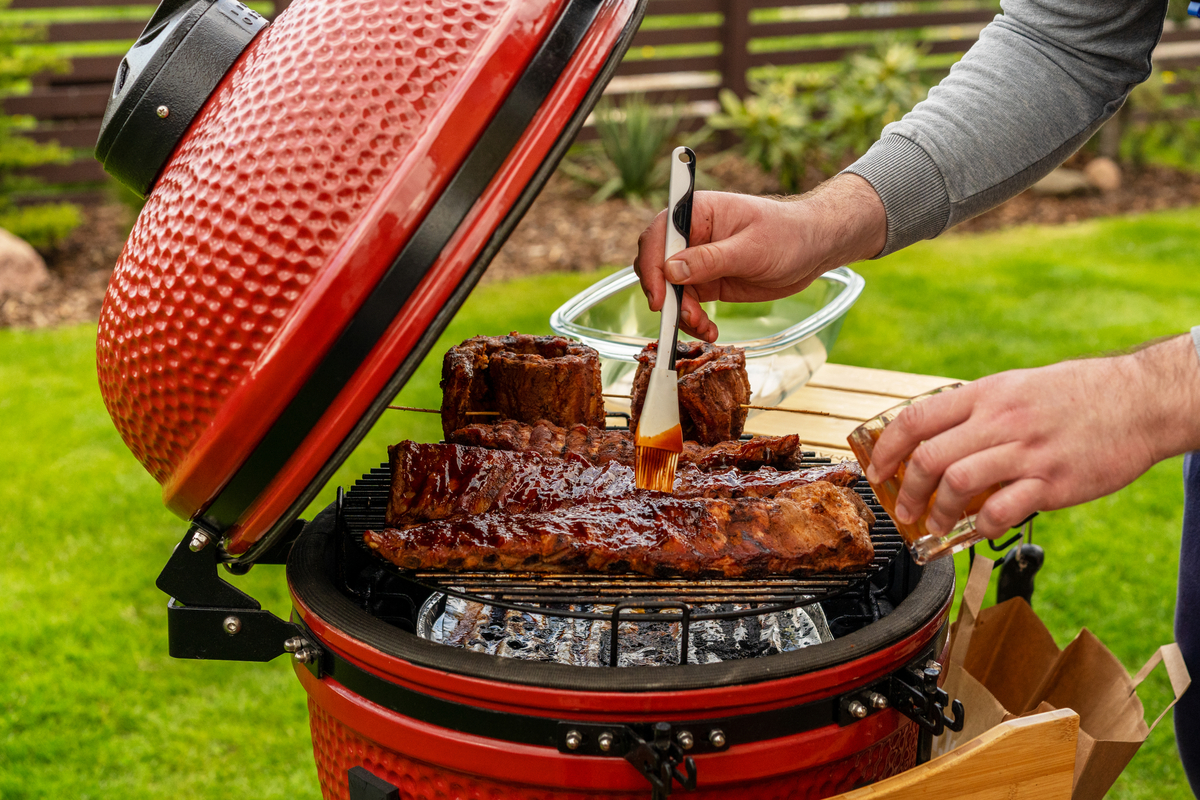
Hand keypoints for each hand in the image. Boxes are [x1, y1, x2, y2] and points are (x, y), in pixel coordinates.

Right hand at [633, 173, 886, 340]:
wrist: (813, 249)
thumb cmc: (788, 234)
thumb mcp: (751, 248)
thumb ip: (710, 259)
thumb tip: (671, 270)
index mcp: (697, 213)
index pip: (659, 235)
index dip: (652, 265)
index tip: (660, 296)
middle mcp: (691, 236)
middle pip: (656, 265)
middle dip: (666, 296)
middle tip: (685, 317)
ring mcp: (697, 261)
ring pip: (670, 291)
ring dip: (681, 314)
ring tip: (704, 328)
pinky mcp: (706, 282)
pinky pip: (687, 304)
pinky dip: (693, 321)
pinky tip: (709, 330)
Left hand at [866, 335, 1199, 538]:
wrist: (1141, 400)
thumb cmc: (1079, 394)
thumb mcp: (1018, 387)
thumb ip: (979, 411)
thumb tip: (940, 437)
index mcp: (986, 395)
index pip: (916, 418)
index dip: (887, 448)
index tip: (877, 469)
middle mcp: (1000, 420)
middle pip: (929, 456)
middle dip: (906, 489)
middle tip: (903, 507)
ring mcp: (1026, 452)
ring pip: (956, 483)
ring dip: (937, 511)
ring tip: (935, 523)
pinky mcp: (1052, 482)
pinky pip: (1001, 510)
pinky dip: (980, 525)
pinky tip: (978, 529)